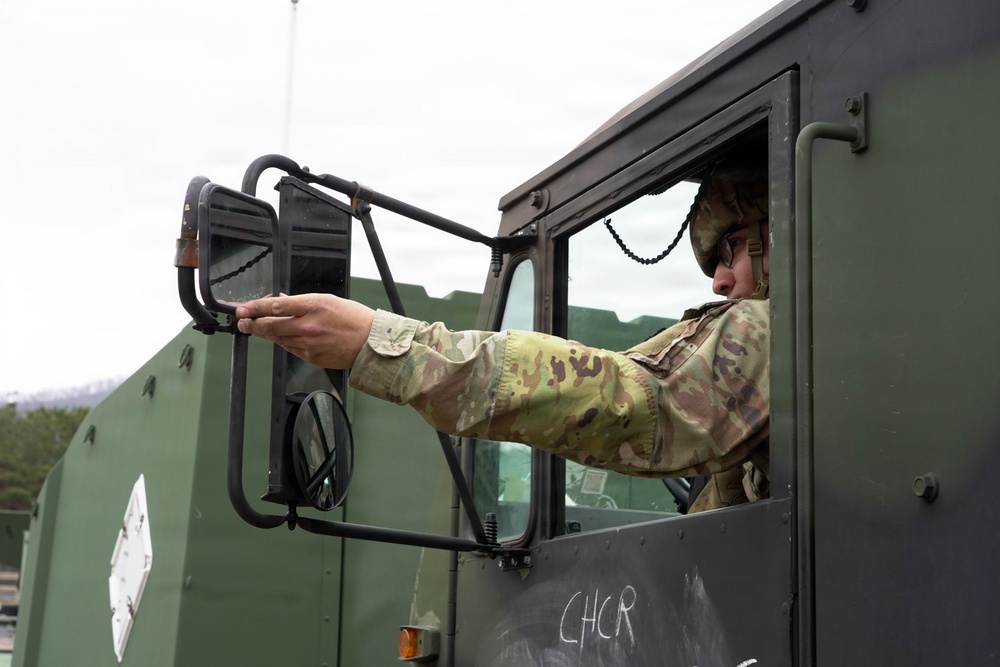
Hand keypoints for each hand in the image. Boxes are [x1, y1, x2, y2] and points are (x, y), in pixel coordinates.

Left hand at [235, 294, 375, 368]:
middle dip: (252, 323)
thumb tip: (282, 301)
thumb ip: (302, 302)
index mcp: (312, 306)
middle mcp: (308, 326)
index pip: (275, 306)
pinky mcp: (310, 357)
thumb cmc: (353, 319)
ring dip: (265, 333)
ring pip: (277, 338)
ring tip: (255, 328)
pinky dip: (283, 342)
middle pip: (270, 325)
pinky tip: (281, 337)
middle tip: (241, 322)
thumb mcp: (328, 300)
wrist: (370, 343)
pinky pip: (289, 348)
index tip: (241, 309)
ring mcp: (308, 343)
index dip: (254, 308)